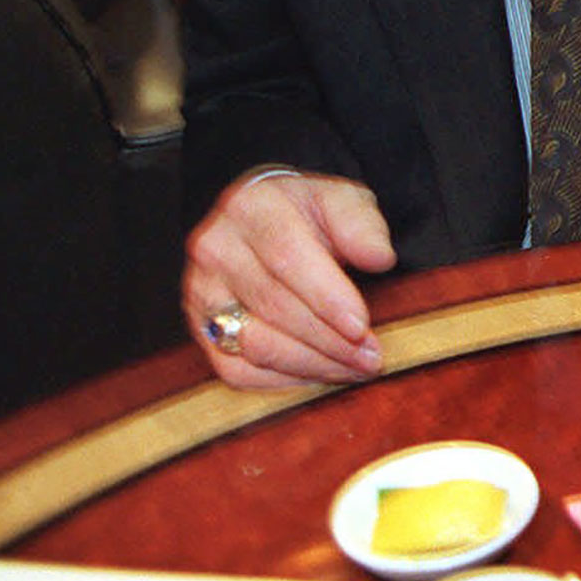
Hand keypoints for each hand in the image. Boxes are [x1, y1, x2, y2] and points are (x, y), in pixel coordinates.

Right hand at [184, 170, 396, 388]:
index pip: (287, 257)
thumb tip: (380, 258)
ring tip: (354, 368)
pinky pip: (237, 370)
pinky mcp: (201, 329)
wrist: (265, 221)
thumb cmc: (310, 214)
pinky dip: (283, 381)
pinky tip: (320, 374)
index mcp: (250, 206)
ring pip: (255, 345)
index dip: (326, 298)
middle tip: (371, 357)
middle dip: (329, 340)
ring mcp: (201, 292)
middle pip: (274, 306)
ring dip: (311, 364)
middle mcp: (216, 248)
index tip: (361, 326)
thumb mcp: (341, 200)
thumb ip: (360, 224)